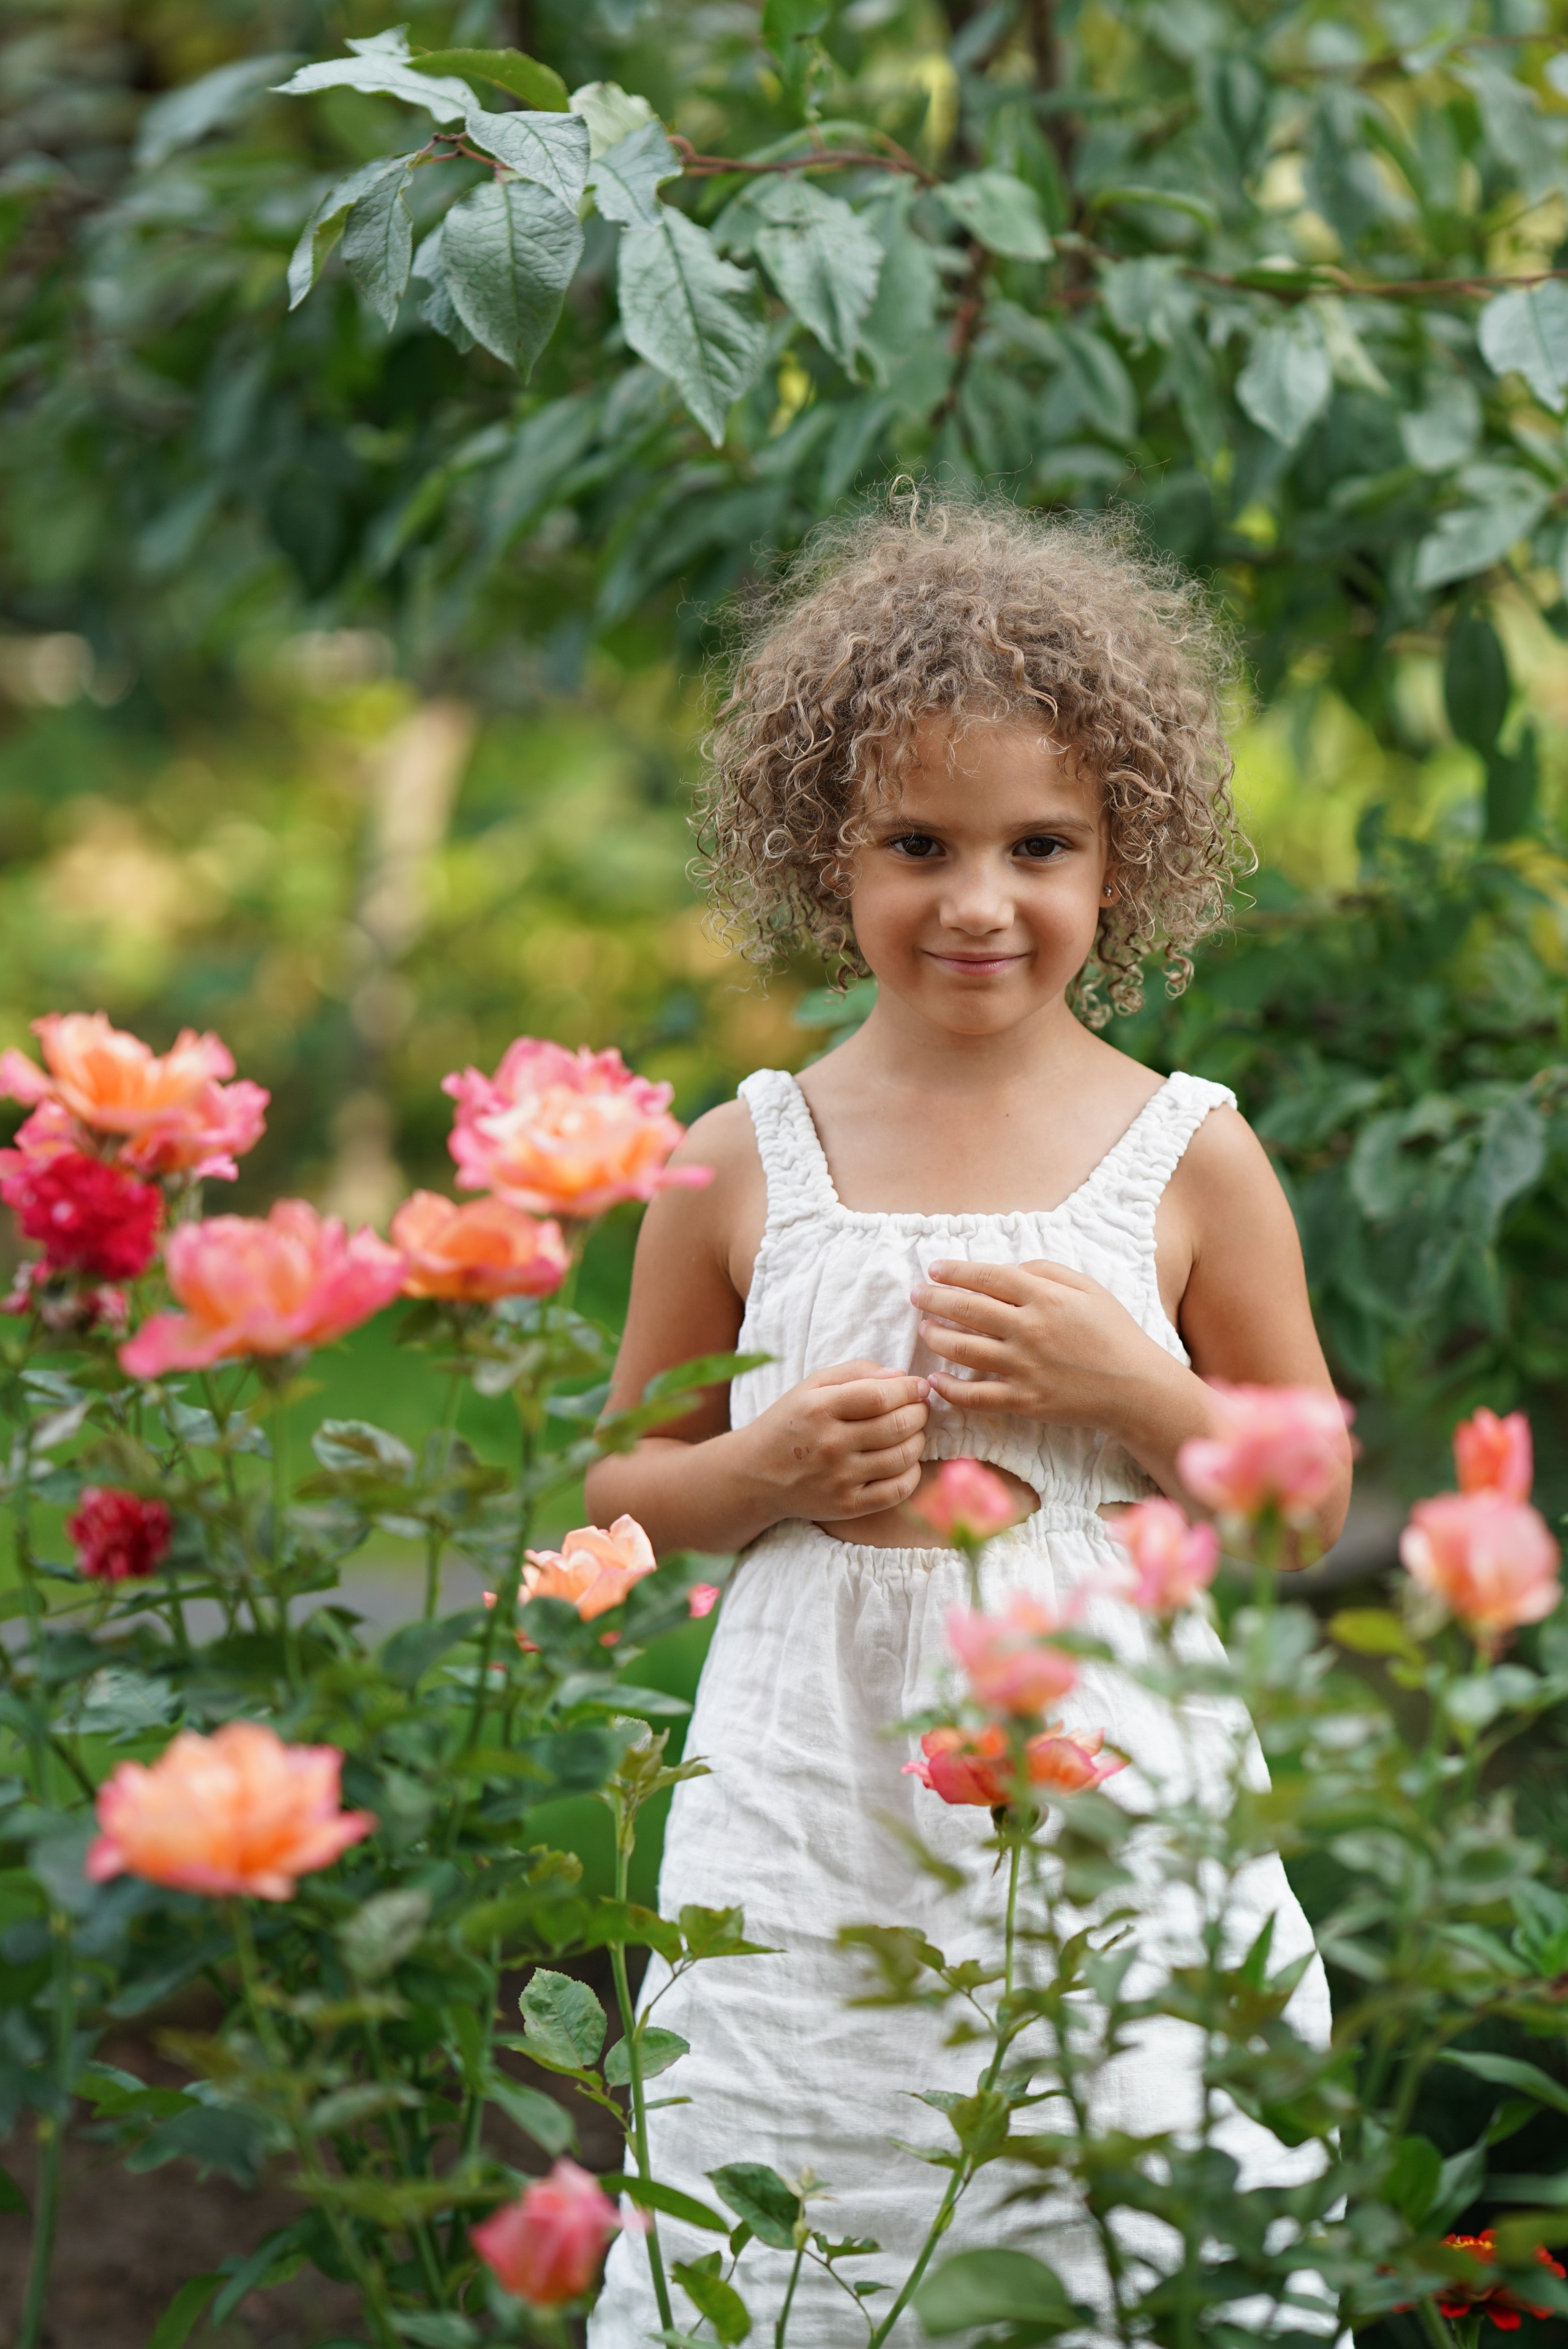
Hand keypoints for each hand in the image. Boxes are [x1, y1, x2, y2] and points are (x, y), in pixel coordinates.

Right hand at [737, 1359, 929, 1523]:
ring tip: (912, 1431)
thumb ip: (856, 1372)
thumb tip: (902, 1376)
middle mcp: (830, 1445)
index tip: (920, 1386)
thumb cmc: (791, 1422)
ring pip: (903, 1456)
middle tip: (919, 1408)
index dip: (910, 1388)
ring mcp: (839, 1479)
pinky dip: (912, 1472)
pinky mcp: (848, 1506)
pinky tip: (905, 1460)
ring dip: (918, 1439)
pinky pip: (898, 1490)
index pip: (881, 1396)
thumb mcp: (811, 1386)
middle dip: (919, 1412)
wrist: (756, 1475)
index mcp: (819, 1409)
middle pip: (897, 1425)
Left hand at [911, 1258, 1175, 1433]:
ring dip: (936, 1338)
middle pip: (967, 1309)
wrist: (1136, 1388)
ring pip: (963, 1350)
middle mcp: (1029, 1330)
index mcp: (1045, 1298)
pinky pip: (976, 1396)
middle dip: (934, 1299)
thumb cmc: (1113, 1333)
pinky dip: (951, 1389)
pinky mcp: (1024, 1401)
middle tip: (916, 1295)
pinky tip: (936, 1380)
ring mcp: (1024, 1368)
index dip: (955, 1271)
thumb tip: (1007, 1268)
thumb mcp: (1088, 1289)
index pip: (987, 1277)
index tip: (934, 1268)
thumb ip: (1046, 1271)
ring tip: (924, 1330)